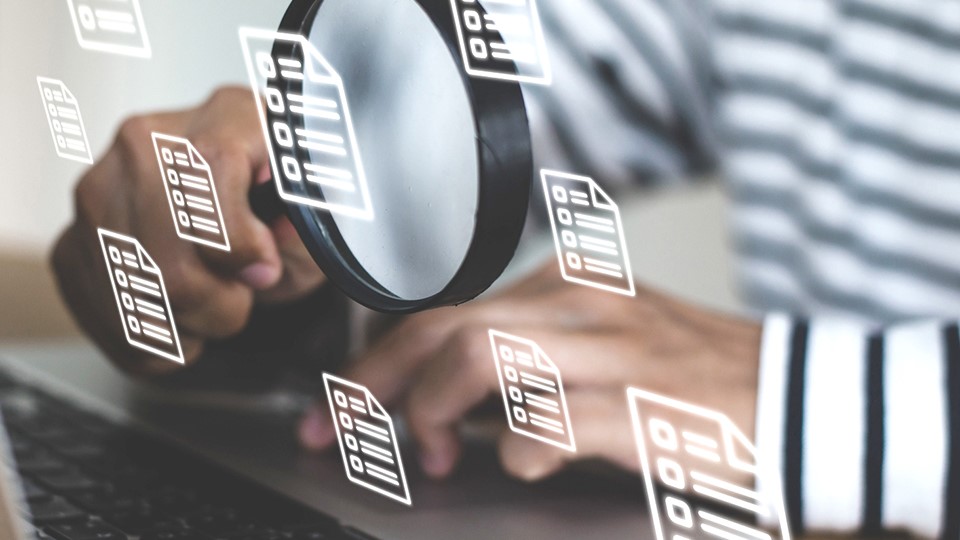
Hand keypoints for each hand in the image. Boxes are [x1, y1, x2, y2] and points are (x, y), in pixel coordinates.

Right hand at [51, 87, 324, 376]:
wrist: (248, 231)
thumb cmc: (286, 223)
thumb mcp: (319, 226)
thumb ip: (302, 234)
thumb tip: (267, 248)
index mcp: (227, 117)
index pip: (211, 168)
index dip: (239, 240)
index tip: (263, 270)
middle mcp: (150, 142)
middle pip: (165, 250)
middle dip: (217, 302)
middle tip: (240, 296)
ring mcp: (103, 188)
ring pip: (131, 291)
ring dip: (186, 324)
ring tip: (212, 305)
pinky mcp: (75, 238)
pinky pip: (105, 315)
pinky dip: (151, 342)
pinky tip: (180, 320)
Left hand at [299, 262, 760, 481]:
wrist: (799, 399)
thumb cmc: (691, 379)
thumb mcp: (601, 344)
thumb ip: (525, 357)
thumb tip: (443, 397)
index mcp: (568, 286)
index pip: (447, 311)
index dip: (379, 358)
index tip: (340, 403)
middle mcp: (582, 305)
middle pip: (446, 326)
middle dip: (374, 381)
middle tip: (340, 429)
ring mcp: (612, 351)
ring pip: (480, 356)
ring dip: (433, 410)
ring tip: (434, 452)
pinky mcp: (642, 406)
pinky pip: (548, 421)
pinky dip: (516, 449)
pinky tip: (518, 463)